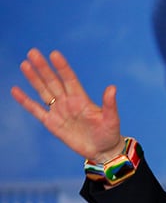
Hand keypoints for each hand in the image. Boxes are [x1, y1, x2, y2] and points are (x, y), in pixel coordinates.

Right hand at [10, 48, 123, 162]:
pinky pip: (35, 110)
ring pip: (43, 92)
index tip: (54, 54)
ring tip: (25, 64)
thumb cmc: (109, 133)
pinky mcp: (51, 123)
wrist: (102, 150)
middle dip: (43, 68)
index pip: (69, 79)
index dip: (62, 67)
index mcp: (82, 99)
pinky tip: (16, 90)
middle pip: (53, 81)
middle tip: (33, 52)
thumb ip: (109, 104)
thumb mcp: (111, 118)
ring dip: (34, 79)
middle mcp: (68, 102)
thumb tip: (112, 87)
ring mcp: (59, 111)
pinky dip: (25, 101)